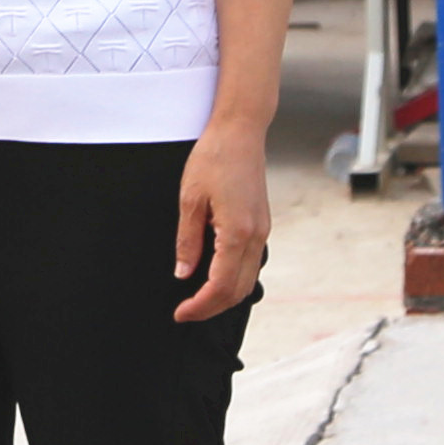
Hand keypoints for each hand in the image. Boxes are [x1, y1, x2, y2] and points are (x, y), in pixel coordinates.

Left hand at [171, 117, 270, 323]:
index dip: (200, 306)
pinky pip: (251, 263)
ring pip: (249, 280)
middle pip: (239, 291)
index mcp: (237, 232)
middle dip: (212, 307)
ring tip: (198, 298)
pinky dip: (235, 279)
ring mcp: (263, 231)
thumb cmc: (214, 158)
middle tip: (186, 311)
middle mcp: (256, 236)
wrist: (240, 131)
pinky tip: (214, 275)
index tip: (180, 313)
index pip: (220, 286)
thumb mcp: (189, 199)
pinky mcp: (262, 224)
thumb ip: (187, 241)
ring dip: (225, 296)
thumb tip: (183, 273)